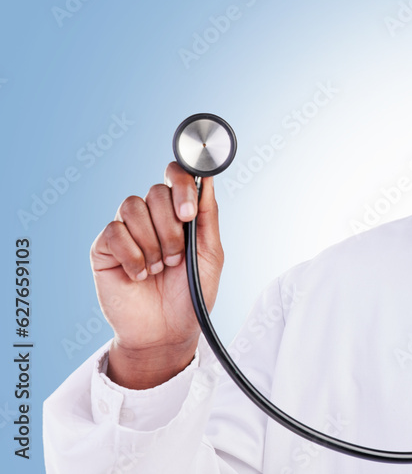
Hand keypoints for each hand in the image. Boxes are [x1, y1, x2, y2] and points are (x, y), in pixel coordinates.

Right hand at [91, 162, 224, 388]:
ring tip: (160, 268)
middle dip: (171, 228)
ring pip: (132, 207)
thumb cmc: (191, 294)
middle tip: (176, 258)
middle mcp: (151, 217)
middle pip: (155, 192)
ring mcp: (126, 231)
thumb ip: (208, 215)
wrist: (167, 332)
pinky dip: (132, 256)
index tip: (189, 213)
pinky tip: (140, 275)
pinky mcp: (104, 248)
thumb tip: (207, 178)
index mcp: (178, 213)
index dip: (180, 185)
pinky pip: (114, 232)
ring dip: (152, 243)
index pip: (174, 175)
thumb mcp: (211, 254)